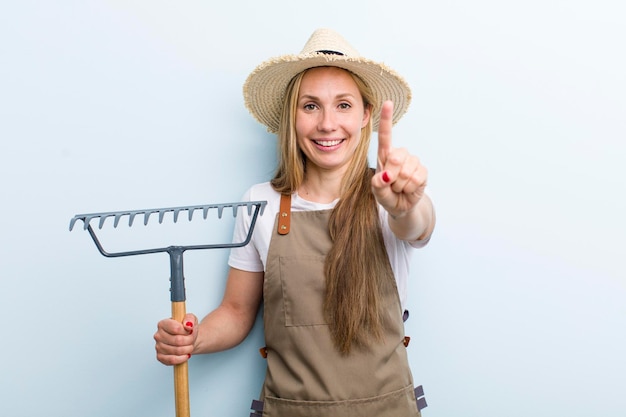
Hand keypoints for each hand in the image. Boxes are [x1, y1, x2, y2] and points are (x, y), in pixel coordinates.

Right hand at [154, 314, 197, 365]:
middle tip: (191, 339)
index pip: (176, 328)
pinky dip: (182, 358)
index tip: (190, 330)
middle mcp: (158, 335)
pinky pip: (172, 360)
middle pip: (177, 340)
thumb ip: (190, 318)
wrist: (186, 340)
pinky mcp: (160, 357)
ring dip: (187, 349)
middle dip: (189, 341)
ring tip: (189, 346)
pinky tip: (185, 355)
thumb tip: (188, 325)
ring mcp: (158, 347)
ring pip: (176, 351)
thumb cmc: (186, 330)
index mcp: (163, 324)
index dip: (186, 331)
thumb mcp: (191, 319)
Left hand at [371, 101, 427, 217]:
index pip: (385, 135)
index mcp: (385, 155)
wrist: (400, 206)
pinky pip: (415, 179)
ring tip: (399, 187)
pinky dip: (409, 188)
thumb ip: (377, 185)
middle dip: (391, 176)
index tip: (388, 103)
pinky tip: (408, 188)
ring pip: (405, 172)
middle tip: (391, 184)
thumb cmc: (386, 194)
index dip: (387, 119)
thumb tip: (386, 175)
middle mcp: (399, 155)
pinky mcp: (422, 171)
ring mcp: (412, 162)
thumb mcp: (377, 192)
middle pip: (395, 158)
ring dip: (400, 185)